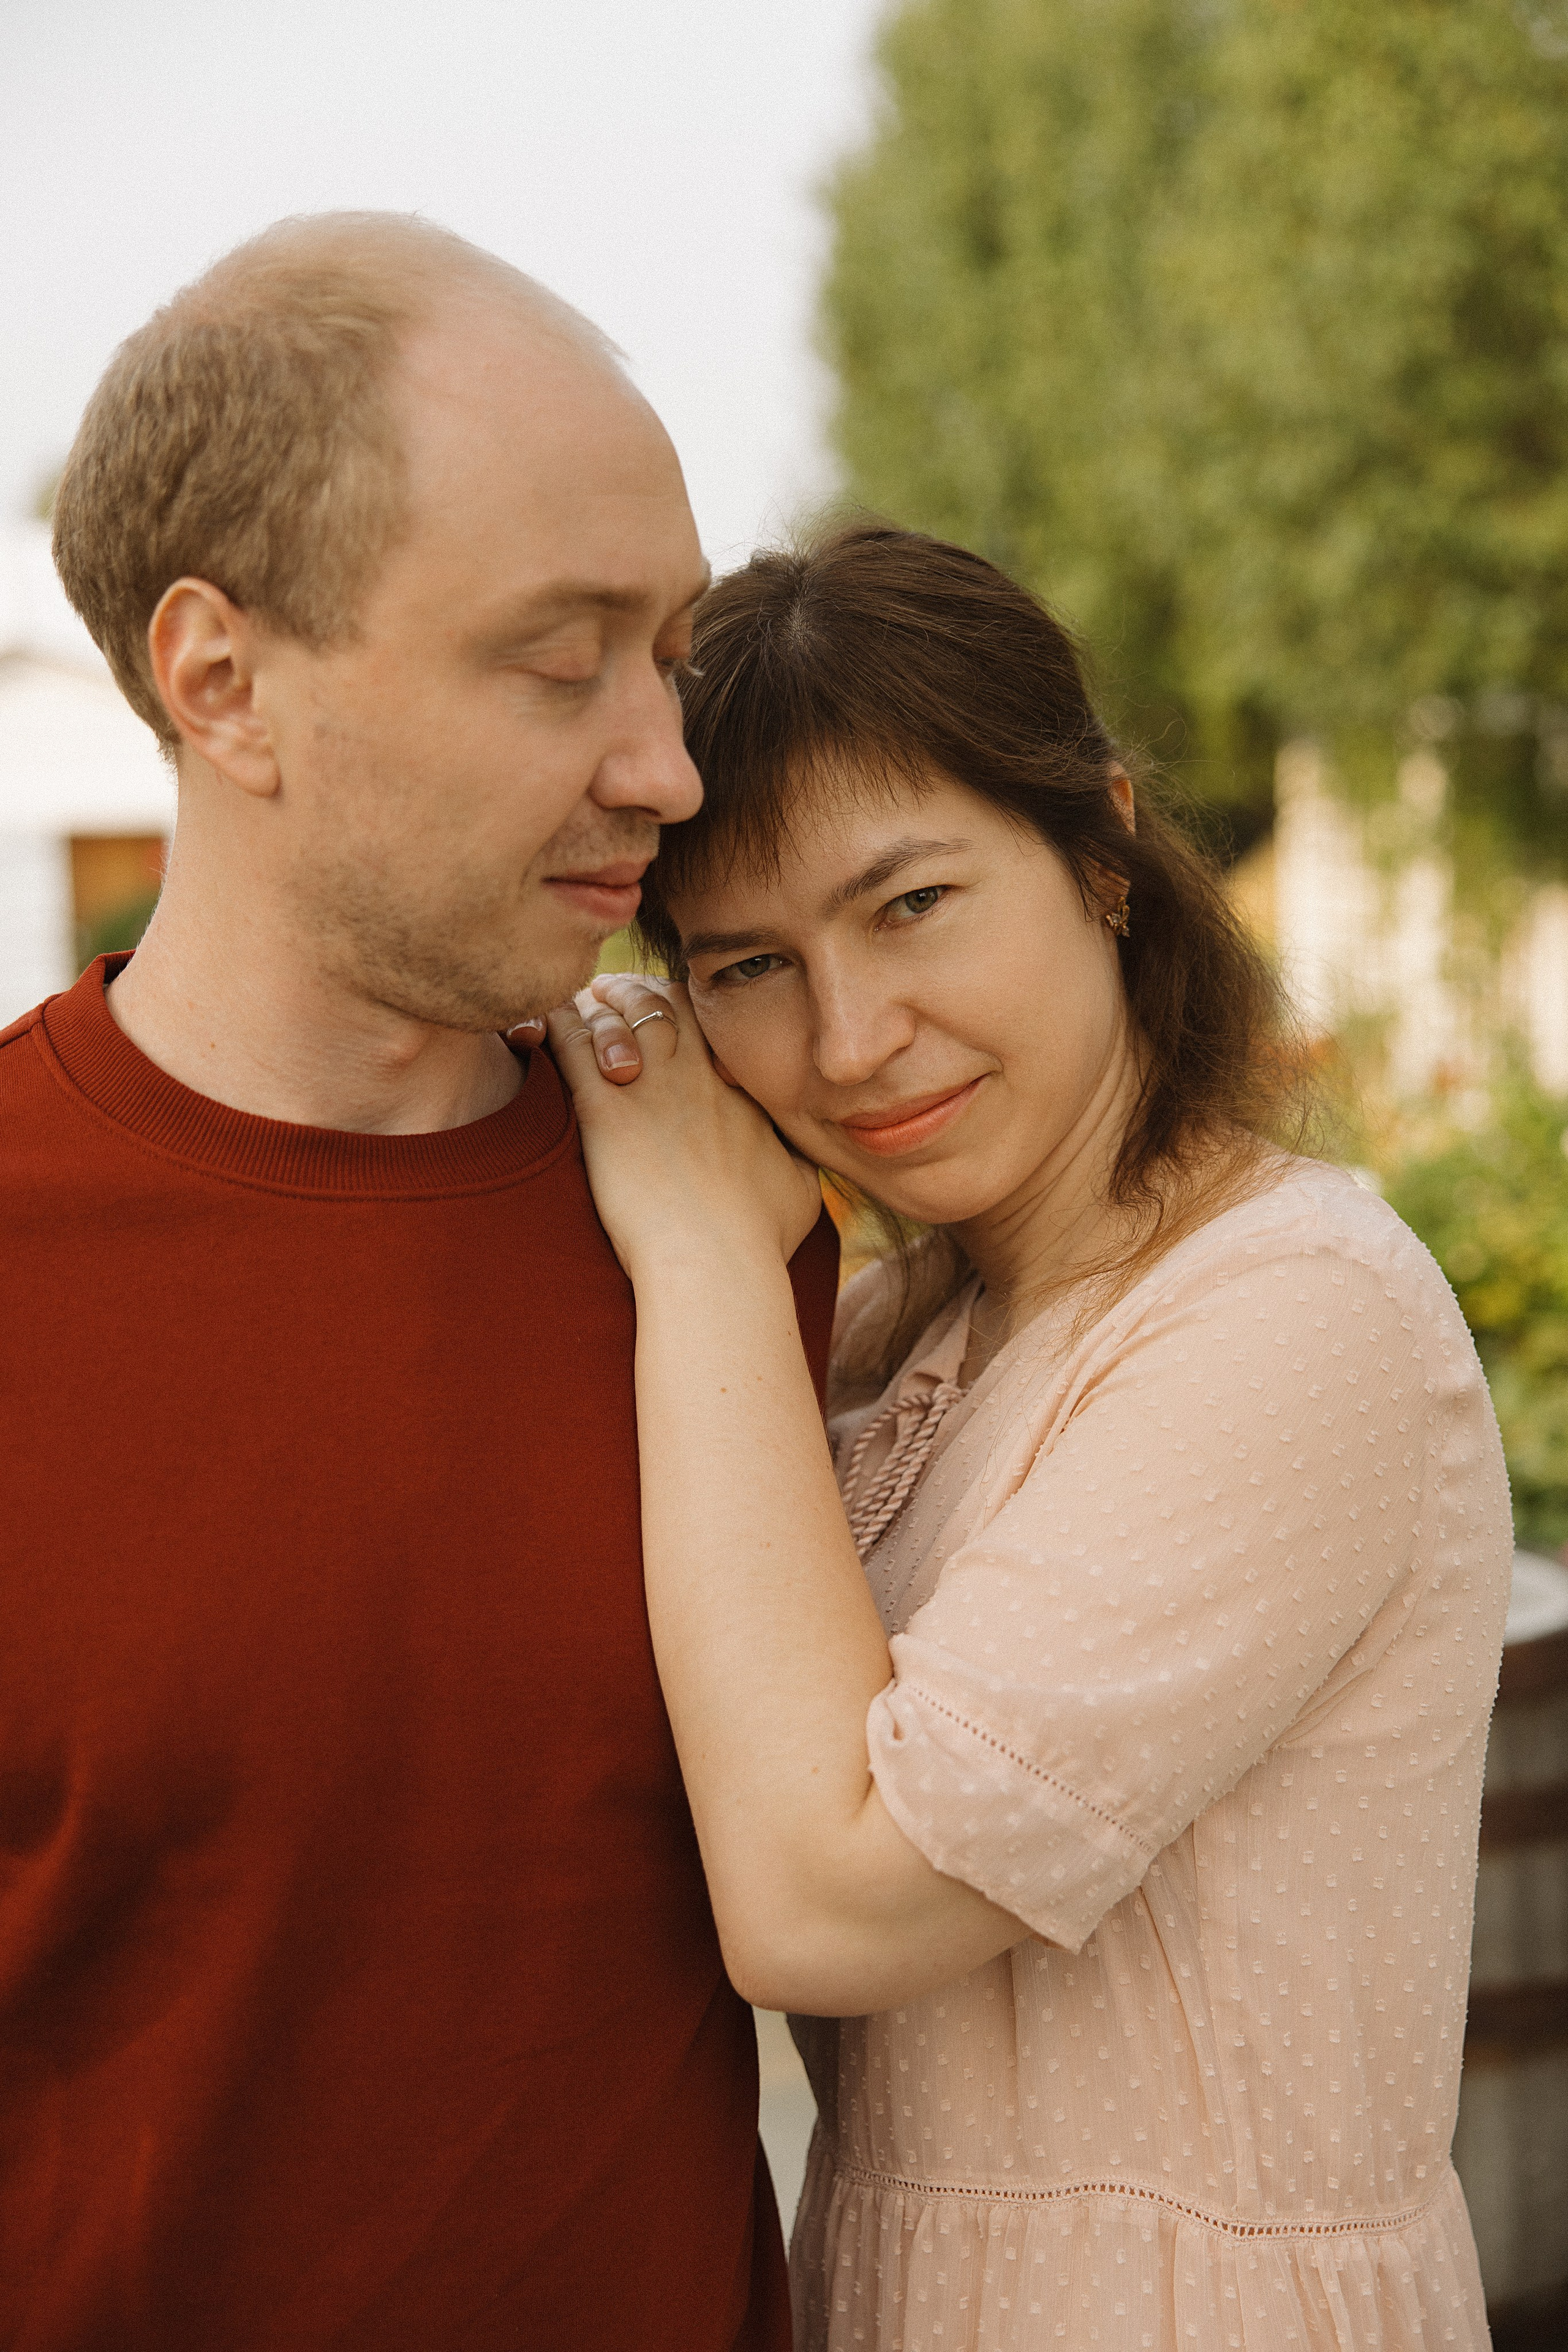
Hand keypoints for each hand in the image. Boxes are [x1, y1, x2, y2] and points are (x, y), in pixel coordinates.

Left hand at [546, 977, 822, 1277]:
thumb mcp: (801, 1189)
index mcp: (737, 1088)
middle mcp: (694, 1076)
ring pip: (621, 1015)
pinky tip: (544, 1019)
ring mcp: (650, 1089)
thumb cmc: (759, 1236)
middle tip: (620, 991)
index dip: (689, 1007)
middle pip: (665, 1003)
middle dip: (642, 991)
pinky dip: (557, 1026)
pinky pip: (573, 1048)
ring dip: (602, 1003)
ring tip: (588, 999)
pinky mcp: (605, 1113)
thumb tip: (802, 1158)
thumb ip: (799, 1159)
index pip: (711, 1022)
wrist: (715, 1260)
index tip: (673, 1009)